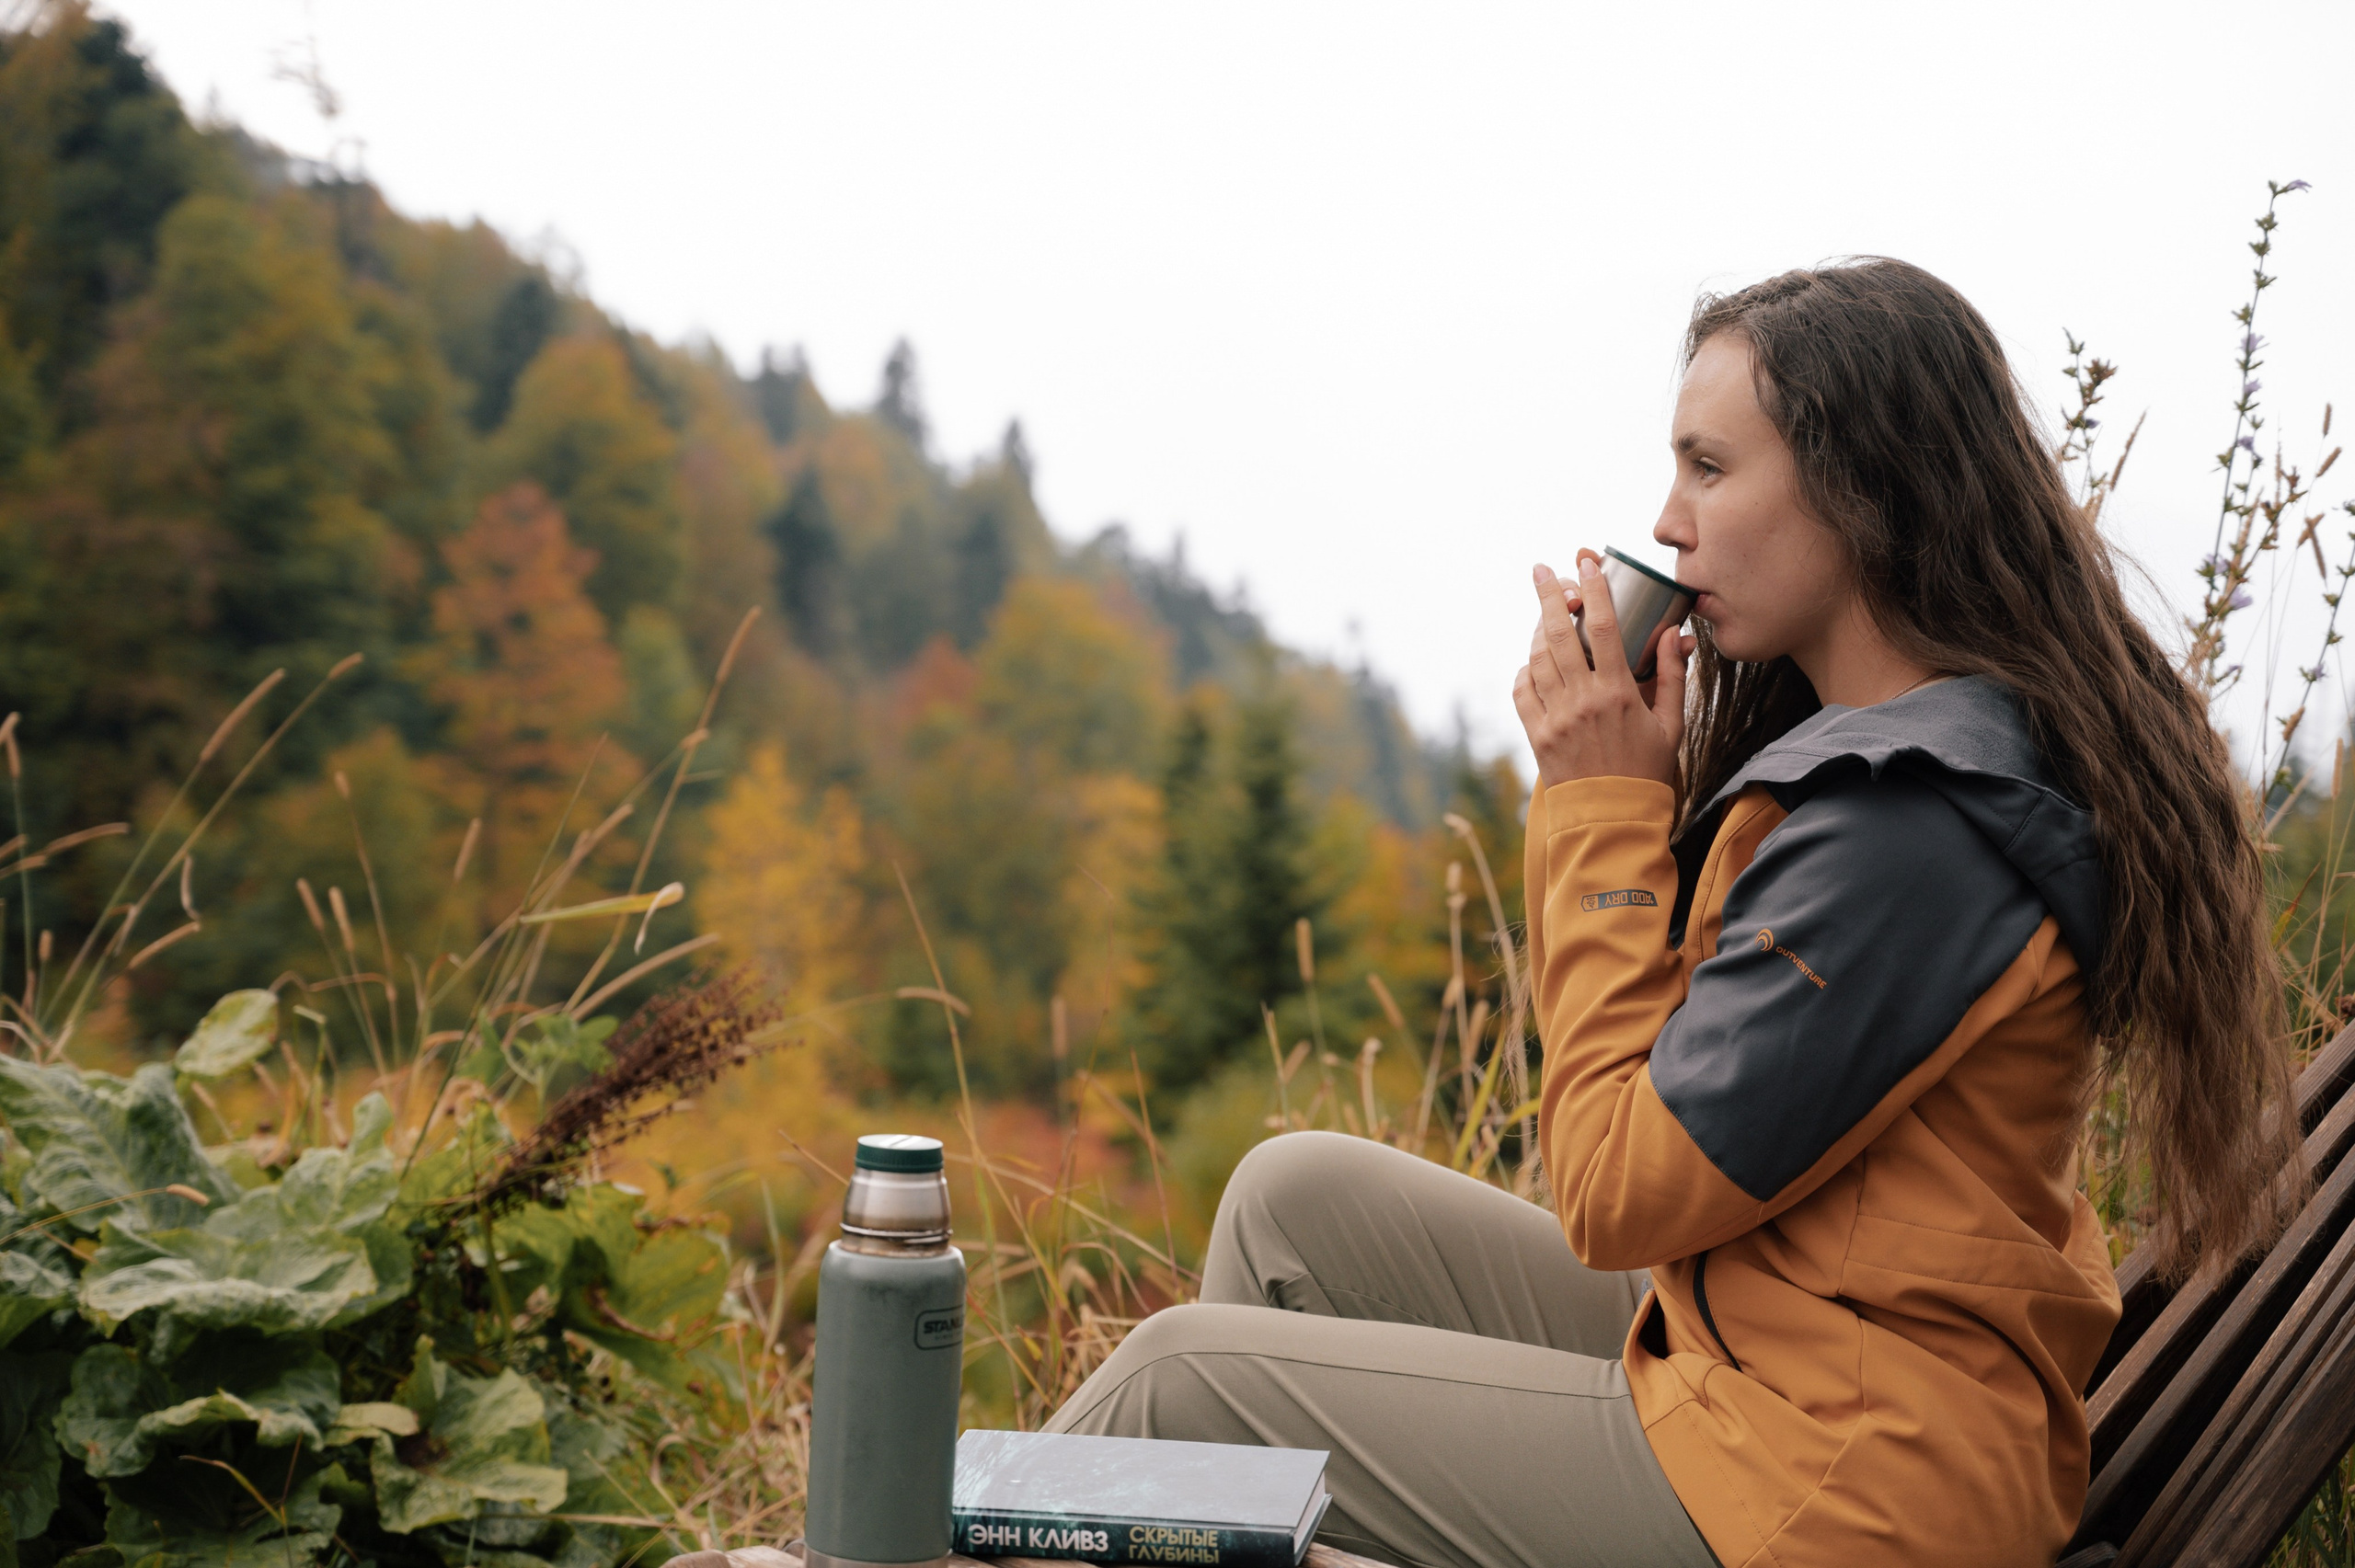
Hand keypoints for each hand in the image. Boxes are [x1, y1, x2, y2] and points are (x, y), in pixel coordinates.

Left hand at [1512, 552, 1694, 790]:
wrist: (1612, 819)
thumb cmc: (1648, 771)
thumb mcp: (1672, 725)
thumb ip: (1670, 677)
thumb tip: (1674, 635)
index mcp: (1618, 693)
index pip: (1606, 627)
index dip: (1595, 589)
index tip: (1588, 562)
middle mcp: (1582, 701)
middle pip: (1559, 633)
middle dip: (1548, 595)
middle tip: (1541, 570)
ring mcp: (1555, 717)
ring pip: (1537, 658)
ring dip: (1537, 629)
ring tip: (1544, 613)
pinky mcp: (1536, 735)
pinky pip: (1522, 690)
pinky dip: (1525, 669)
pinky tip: (1535, 661)